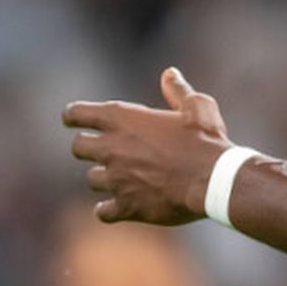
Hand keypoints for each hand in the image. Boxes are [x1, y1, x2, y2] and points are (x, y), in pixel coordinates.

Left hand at [63, 67, 231, 224]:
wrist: (214, 179)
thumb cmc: (206, 138)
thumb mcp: (196, 106)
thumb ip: (177, 91)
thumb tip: (169, 74)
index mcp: (123, 119)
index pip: (77, 114)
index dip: (73, 116)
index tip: (72, 119)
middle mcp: (112, 148)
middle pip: (78, 147)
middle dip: (87, 147)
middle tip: (102, 150)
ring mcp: (117, 179)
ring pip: (92, 179)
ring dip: (104, 177)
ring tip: (122, 177)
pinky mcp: (126, 206)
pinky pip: (103, 211)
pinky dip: (108, 209)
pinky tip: (118, 206)